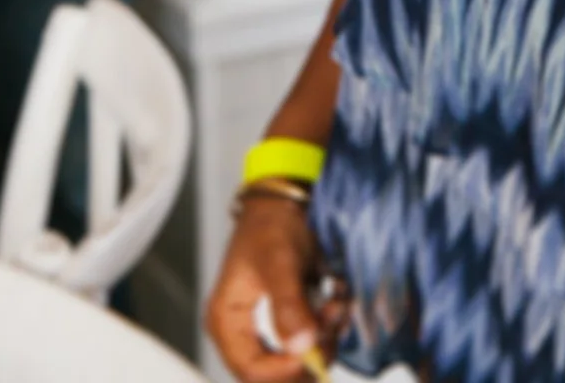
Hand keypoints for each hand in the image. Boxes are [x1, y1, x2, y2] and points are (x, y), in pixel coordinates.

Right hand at [206, 197, 346, 380]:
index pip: (250, 370)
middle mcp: (243, 332)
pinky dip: (329, 327)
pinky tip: (337, 302)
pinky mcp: (289, 319)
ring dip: (324, 338)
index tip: (314, 351)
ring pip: (297, 358)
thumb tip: (300, 348)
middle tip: (330, 324)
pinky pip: (311, 340)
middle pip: (274, 371)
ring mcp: (266, 327)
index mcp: (226, 321)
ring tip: (336, 304)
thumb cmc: (273, 224)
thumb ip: (288, 305)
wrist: (287, 198)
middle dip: (308, 353)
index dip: (283, 371)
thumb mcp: (280, 262)